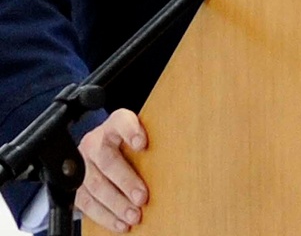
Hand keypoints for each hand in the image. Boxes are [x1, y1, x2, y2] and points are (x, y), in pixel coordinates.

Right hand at [75, 109, 147, 231]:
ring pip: (95, 185)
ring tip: (133, 216)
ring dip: (115, 204)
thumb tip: (182, 156)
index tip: (142, 143)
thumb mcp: (140, 137)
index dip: (131, 131)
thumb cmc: (129, 144)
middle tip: (142, 198)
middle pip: (108, 161)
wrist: (104, 148)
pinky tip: (119, 223)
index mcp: (114, 124)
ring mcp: (82, 163)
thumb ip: (153, 143)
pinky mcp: (75, 185)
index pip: (122, 121)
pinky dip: (104, 216)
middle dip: (126, 182)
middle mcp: (95, 141)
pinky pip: (86, 203)